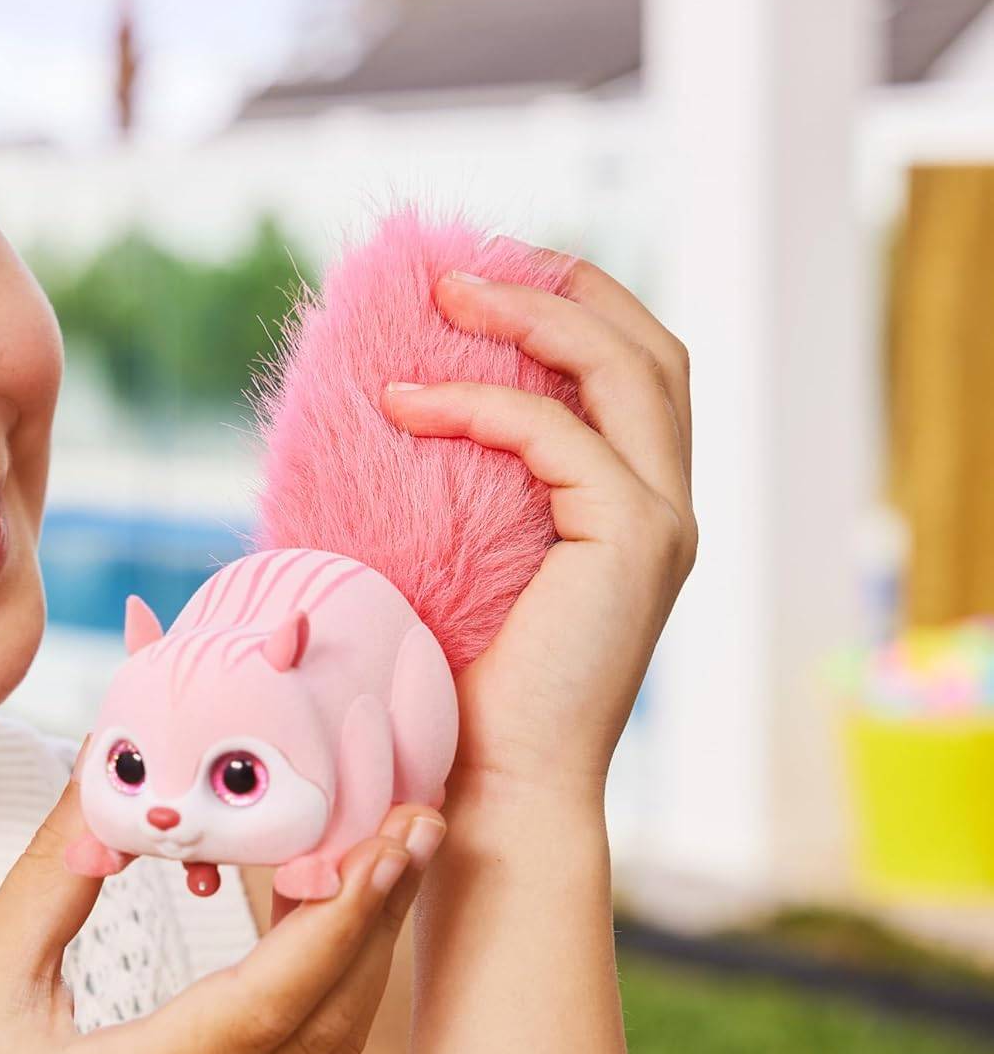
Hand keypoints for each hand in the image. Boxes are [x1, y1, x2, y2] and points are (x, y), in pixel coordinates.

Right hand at [0, 769, 443, 1053]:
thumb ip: (52, 875)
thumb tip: (106, 771)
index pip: (266, 1004)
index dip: (338, 918)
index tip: (387, 840)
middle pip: (324, 1022)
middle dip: (381, 916)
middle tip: (416, 819)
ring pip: (326, 1047)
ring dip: (366, 950)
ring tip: (389, 855)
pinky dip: (333, 986)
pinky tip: (332, 923)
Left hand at [380, 256, 695, 807]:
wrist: (489, 784)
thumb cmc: (459, 689)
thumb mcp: (462, 563)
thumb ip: (467, 490)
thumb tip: (390, 406)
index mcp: (633, 515)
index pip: (631, 379)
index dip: (572, 313)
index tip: (484, 284)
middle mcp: (665, 511)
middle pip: (650, 353)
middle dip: (564, 289)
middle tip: (463, 269)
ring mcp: (661, 525)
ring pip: (626, 370)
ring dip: (533, 315)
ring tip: (443, 293)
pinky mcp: (635, 543)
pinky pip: (558, 435)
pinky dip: (481, 405)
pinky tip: (406, 402)